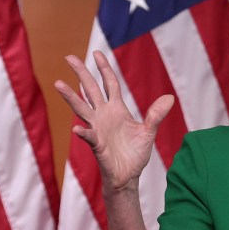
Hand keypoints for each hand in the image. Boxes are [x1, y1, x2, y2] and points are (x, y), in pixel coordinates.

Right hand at [54, 51, 174, 192]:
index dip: (104, 68)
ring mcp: (97, 128)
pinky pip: (88, 136)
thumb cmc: (135, 154)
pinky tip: (77, 129)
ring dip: (71, 97)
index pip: (109, 84)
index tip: (96, 53)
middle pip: (91, 89)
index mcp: (117, 109)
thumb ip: (156, 115)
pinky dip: (83, 133)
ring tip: (58, 84)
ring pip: (82, 109)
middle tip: (69, 57)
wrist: (128, 175)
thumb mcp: (148, 131)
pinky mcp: (97, 145)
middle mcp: (104, 115)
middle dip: (81, 73)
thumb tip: (169, 97)